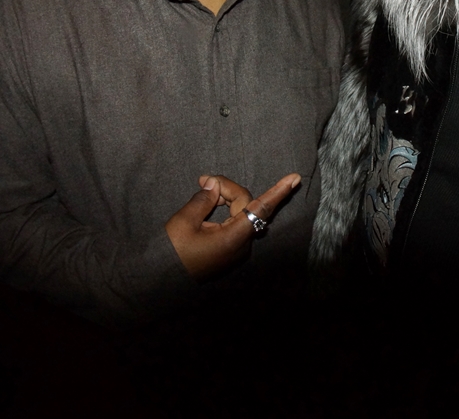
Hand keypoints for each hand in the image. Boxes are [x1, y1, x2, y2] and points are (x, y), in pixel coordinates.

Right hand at [165, 173, 300, 280]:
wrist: (163, 278)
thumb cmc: (173, 251)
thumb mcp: (185, 221)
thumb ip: (203, 199)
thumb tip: (214, 185)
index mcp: (233, 237)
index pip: (260, 208)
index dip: (278, 192)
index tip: (295, 179)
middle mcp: (240, 242)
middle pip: (246, 205)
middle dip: (228, 188)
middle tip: (202, 180)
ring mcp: (236, 247)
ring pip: (240, 212)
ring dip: (225, 197)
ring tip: (203, 188)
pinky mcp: (229, 248)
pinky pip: (234, 222)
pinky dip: (225, 209)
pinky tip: (211, 202)